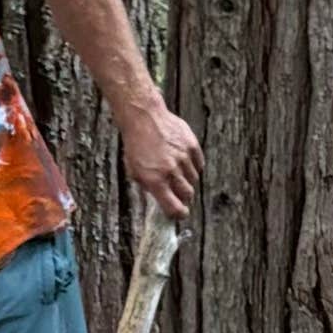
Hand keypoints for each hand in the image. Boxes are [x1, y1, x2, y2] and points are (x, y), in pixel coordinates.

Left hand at [122, 103, 204, 226]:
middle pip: (187, 195)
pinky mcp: (192, 146)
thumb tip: (161, 201)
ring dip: (187, 180)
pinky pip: (198, 164)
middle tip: (178, 193)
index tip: (180, 214)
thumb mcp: (134, 171)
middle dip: (183, 197)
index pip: (174, 208)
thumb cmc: (136, 145)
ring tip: (176, 171)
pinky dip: (193, 166)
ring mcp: (183, 158)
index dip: (179, 214)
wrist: (144, 117)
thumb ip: (149, 187)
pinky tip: (183, 161)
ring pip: (194, 179)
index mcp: (155, 181)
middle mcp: (171, 171)